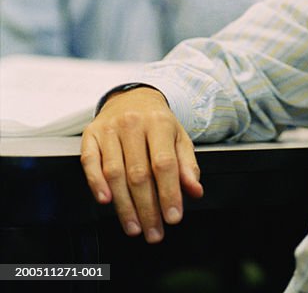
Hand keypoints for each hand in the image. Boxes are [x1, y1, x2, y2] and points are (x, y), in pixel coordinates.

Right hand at [80, 87, 203, 242]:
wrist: (132, 97)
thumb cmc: (157, 122)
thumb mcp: (178, 137)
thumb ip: (188, 165)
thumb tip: (195, 191)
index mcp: (159, 122)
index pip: (164, 164)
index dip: (169, 193)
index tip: (173, 217)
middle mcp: (133, 123)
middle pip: (139, 173)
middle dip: (147, 208)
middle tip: (153, 232)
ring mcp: (109, 129)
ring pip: (115, 173)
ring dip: (124, 206)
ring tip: (134, 227)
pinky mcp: (90, 135)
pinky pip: (89, 162)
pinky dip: (96, 183)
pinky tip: (105, 201)